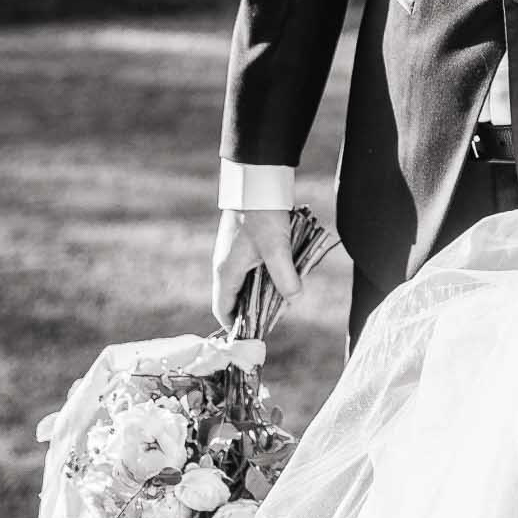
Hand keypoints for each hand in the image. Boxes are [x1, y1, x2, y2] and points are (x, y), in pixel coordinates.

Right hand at [210, 209, 299, 328]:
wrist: (256, 182)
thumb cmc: (262, 215)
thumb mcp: (277, 248)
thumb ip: (285, 277)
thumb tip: (294, 299)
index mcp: (226, 272)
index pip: (223, 310)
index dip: (237, 326)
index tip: (255, 335)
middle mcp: (225, 266)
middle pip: (235, 299)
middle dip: (253, 310)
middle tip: (275, 316)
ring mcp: (232, 255)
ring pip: (244, 284)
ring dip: (260, 292)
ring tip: (282, 297)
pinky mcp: (242, 245)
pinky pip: (250, 270)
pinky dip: (263, 277)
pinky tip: (281, 274)